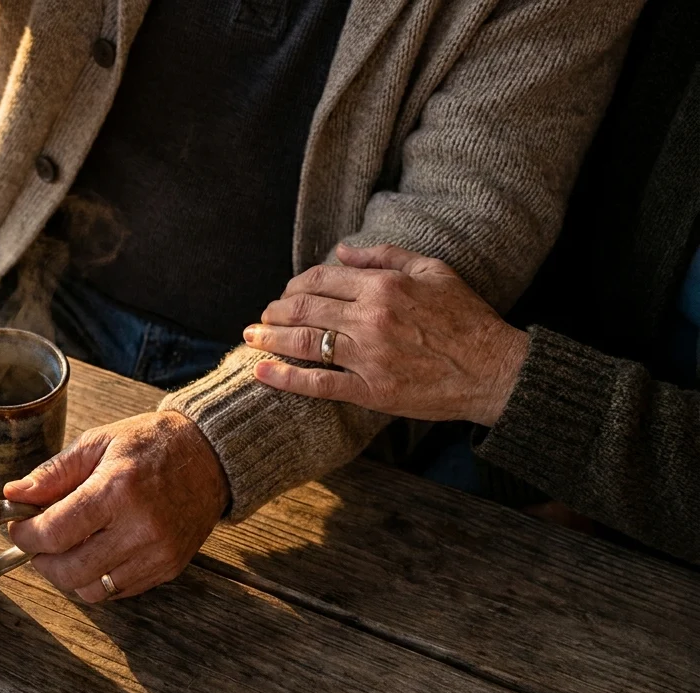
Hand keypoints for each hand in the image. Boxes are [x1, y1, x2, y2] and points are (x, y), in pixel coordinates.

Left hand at [3, 411, 228, 602]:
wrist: (210, 456)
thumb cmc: (151, 444)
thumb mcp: (98, 443)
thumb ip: (53, 473)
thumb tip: (15, 495)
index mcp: (117, 490)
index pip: (55, 533)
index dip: (26, 535)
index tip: (18, 527)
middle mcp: (140, 528)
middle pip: (69, 571)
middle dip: (41, 560)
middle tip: (37, 540)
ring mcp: (158, 553)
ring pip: (92, 590)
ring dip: (68, 575)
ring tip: (66, 548)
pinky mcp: (169, 568)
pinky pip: (118, 591)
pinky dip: (97, 579)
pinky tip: (95, 552)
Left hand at [243, 245, 528, 425]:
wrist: (494, 369)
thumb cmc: (467, 318)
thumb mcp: (434, 270)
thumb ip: (386, 256)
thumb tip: (342, 249)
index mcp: (384, 285)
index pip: (321, 278)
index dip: (295, 284)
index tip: (286, 293)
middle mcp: (371, 317)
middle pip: (304, 307)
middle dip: (275, 310)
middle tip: (261, 316)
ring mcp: (368, 355)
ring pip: (304, 341)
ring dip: (270, 338)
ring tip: (252, 337)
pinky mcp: (371, 389)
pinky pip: (318, 383)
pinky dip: (285, 377)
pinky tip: (261, 371)